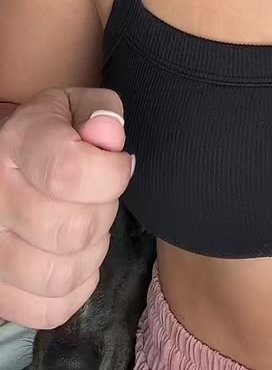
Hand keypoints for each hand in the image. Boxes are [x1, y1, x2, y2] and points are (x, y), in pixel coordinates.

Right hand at [0, 88, 133, 328]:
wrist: (7, 162)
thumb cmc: (51, 133)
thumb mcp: (74, 106)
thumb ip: (100, 112)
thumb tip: (108, 137)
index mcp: (14, 144)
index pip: (69, 173)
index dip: (111, 175)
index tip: (117, 165)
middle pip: (71, 230)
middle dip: (103, 213)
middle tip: (98, 198)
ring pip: (59, 275)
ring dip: (90, 254)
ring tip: (87, 228)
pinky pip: (48, 309)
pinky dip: (75, 289)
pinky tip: (74, 257)